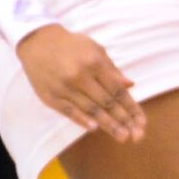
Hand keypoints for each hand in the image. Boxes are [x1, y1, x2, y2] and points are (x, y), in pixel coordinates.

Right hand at [19, 25, 146, 142]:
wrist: (37, 41)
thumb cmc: (71, 45)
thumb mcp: (95, 49)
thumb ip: (112, 69)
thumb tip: (130, 85)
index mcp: (94, 64)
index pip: (117, 91)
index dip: (131, 108)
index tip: (142, 122)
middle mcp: (80, 76)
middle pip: (106, 103)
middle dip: (124, 121)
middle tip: (137, 136)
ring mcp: (64, 87)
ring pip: (90, 109)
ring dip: (108, 125)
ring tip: (122, 137)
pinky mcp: (50, 96)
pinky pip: (68, 111)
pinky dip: (82, 120)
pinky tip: (95, 129)